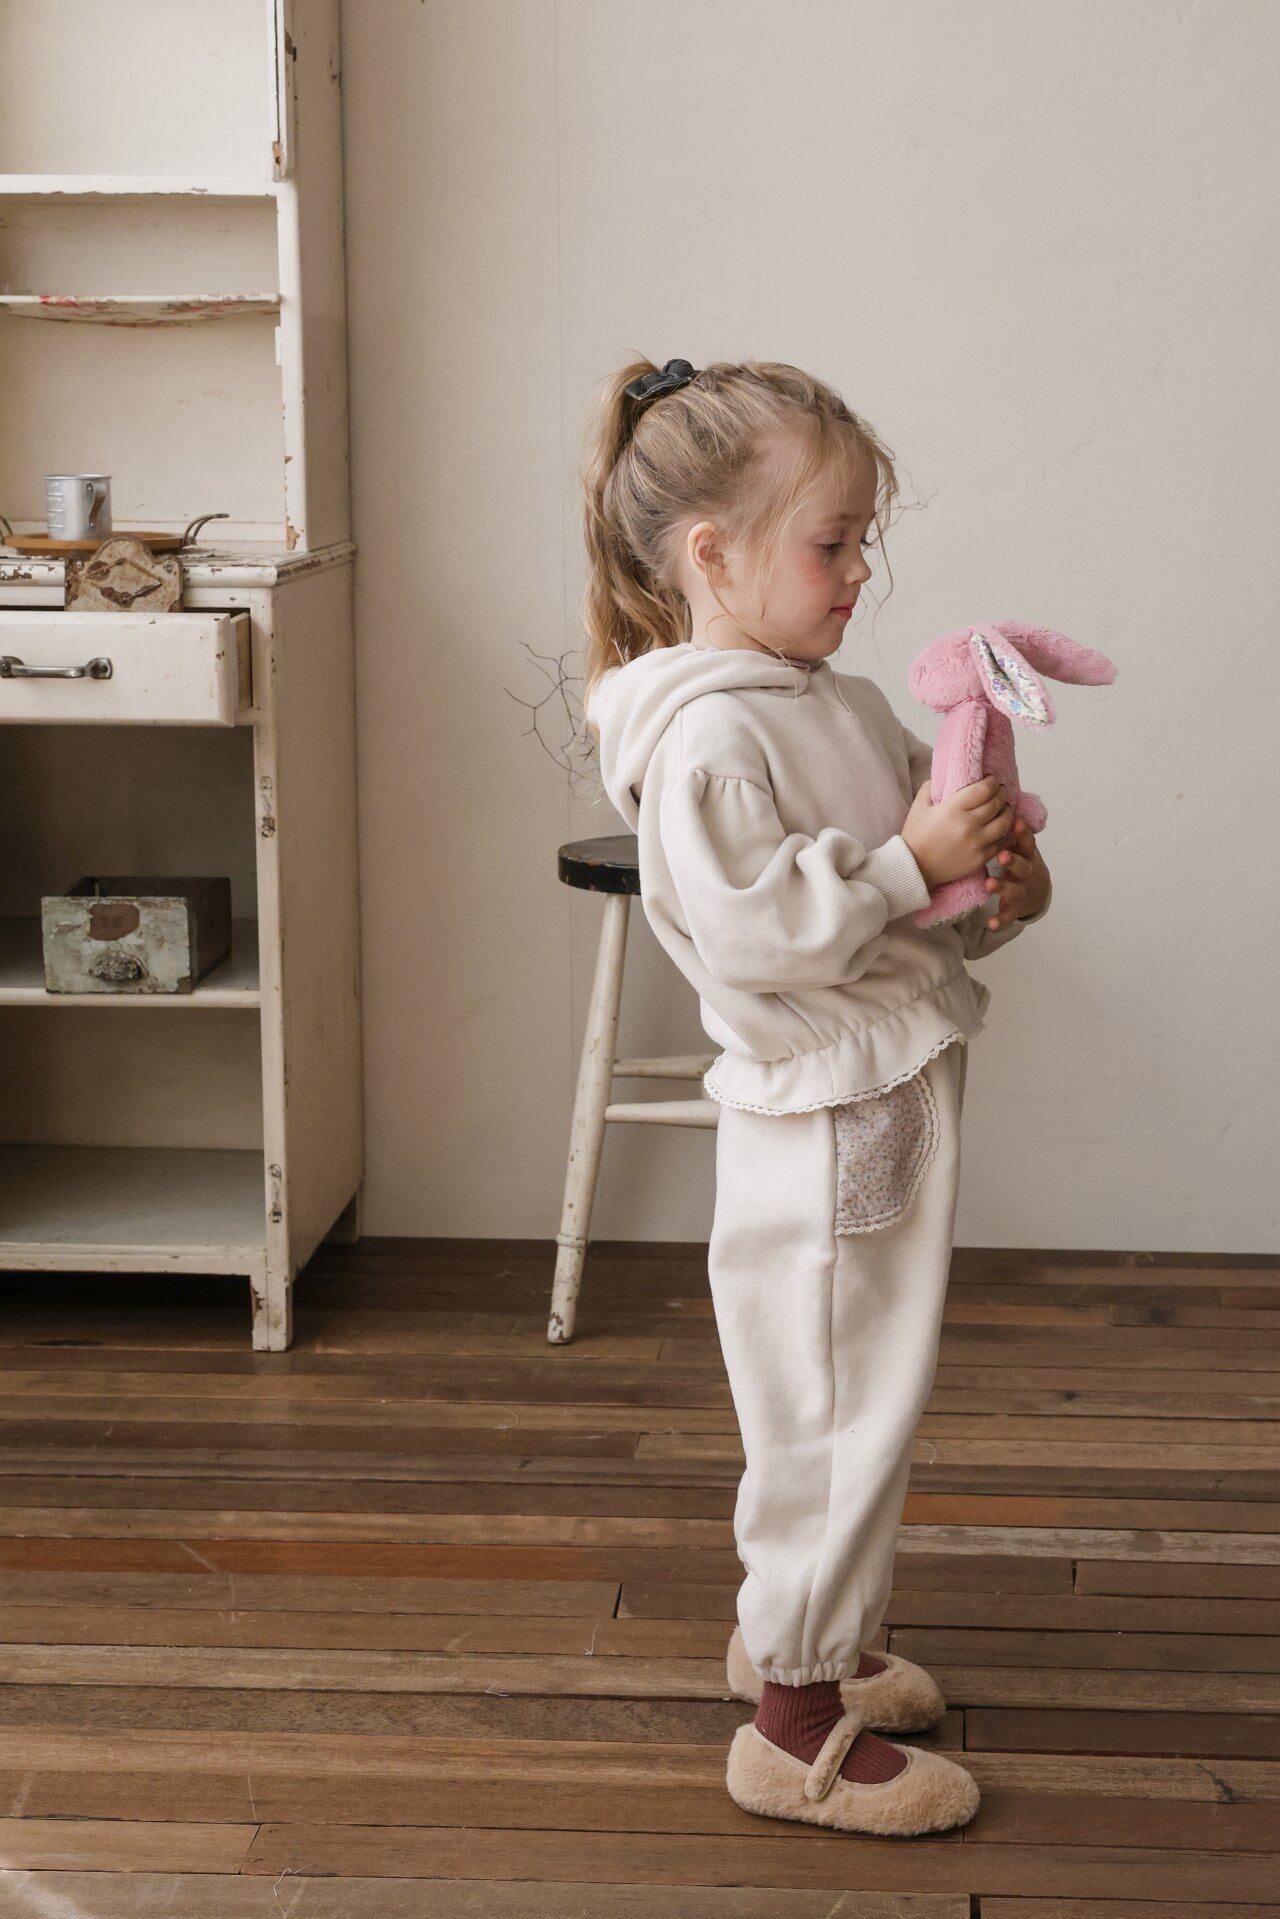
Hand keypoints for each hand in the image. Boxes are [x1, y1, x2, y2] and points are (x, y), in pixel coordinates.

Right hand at [901, 774, 1015, 888]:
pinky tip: (1004, 829)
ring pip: (1005, 823)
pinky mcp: (981, 858)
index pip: (984, 789)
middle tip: (1001, 791)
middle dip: (1002, 794)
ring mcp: (977, 843)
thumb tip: (944, 777)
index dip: (991, 782)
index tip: (991, 780)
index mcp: (953, 809)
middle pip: (997, 804)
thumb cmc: (916, 836)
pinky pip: (1002, 843)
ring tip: (1004, 809)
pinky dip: (1007, 834)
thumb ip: (931, 788)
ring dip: (1008, 812)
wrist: (915, 867)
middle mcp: (969, 825)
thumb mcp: (918, 806)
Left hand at [982, 817, 1050, 928]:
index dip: (1022, 833)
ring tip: (989, 884)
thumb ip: (1007, 827)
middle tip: (1001, 855)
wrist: (1037, 889)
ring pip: (1015, 889)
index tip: (1015, 822)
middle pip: (1023, 865)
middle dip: (1013, 860)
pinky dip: (1001, 919)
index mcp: (1026, 853)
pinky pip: (1008, 914)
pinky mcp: (1016, 907)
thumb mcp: (1018, 844)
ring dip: (1003, 887)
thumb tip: (990, 797)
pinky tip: (991, 923)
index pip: (1026, 841)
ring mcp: (1023, 889)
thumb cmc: (1020, 859)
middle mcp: (1027, 871)